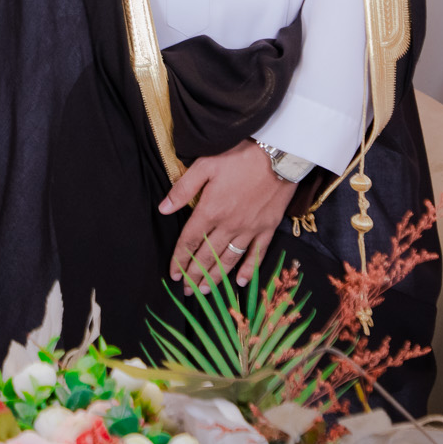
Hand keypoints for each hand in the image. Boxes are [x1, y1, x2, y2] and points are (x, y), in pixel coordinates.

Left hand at [158, 142, 295, 290]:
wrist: (279, 153)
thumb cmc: (239, 155)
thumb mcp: (205, 165)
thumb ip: (183, 189)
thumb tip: (163, 209)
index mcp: (210, 210)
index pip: (190, 241)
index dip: (180, 259)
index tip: (174, 273)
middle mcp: (229, 225)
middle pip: (207, 255)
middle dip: (195, 274)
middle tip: (187, 290)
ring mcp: (250, 229)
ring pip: (229, 259)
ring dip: (216, 277)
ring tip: (205, 290)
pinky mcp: (268, 227)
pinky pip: (256, 254)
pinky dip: (248, 270)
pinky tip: (240, 282)